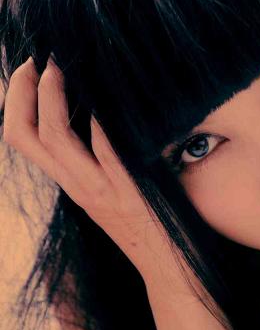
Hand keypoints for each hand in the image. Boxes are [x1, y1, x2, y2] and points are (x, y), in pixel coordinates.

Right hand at [2, 56, 176, 278]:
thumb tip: (104, 123)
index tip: (27, 71)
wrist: (171, 270)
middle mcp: (79, 187)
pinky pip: (106, 147)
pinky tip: (105, 93)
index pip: (25, 142)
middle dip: (21, 91)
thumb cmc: (151, 231)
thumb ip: (104, 167)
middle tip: (34, 59)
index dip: (17, 103)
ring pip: (55, 138)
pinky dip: (100, 118)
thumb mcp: (116, 197)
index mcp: (74, 186)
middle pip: (26, 136)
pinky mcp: (129, 191)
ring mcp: (101, 190)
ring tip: (60, 66)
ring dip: (53, 96)